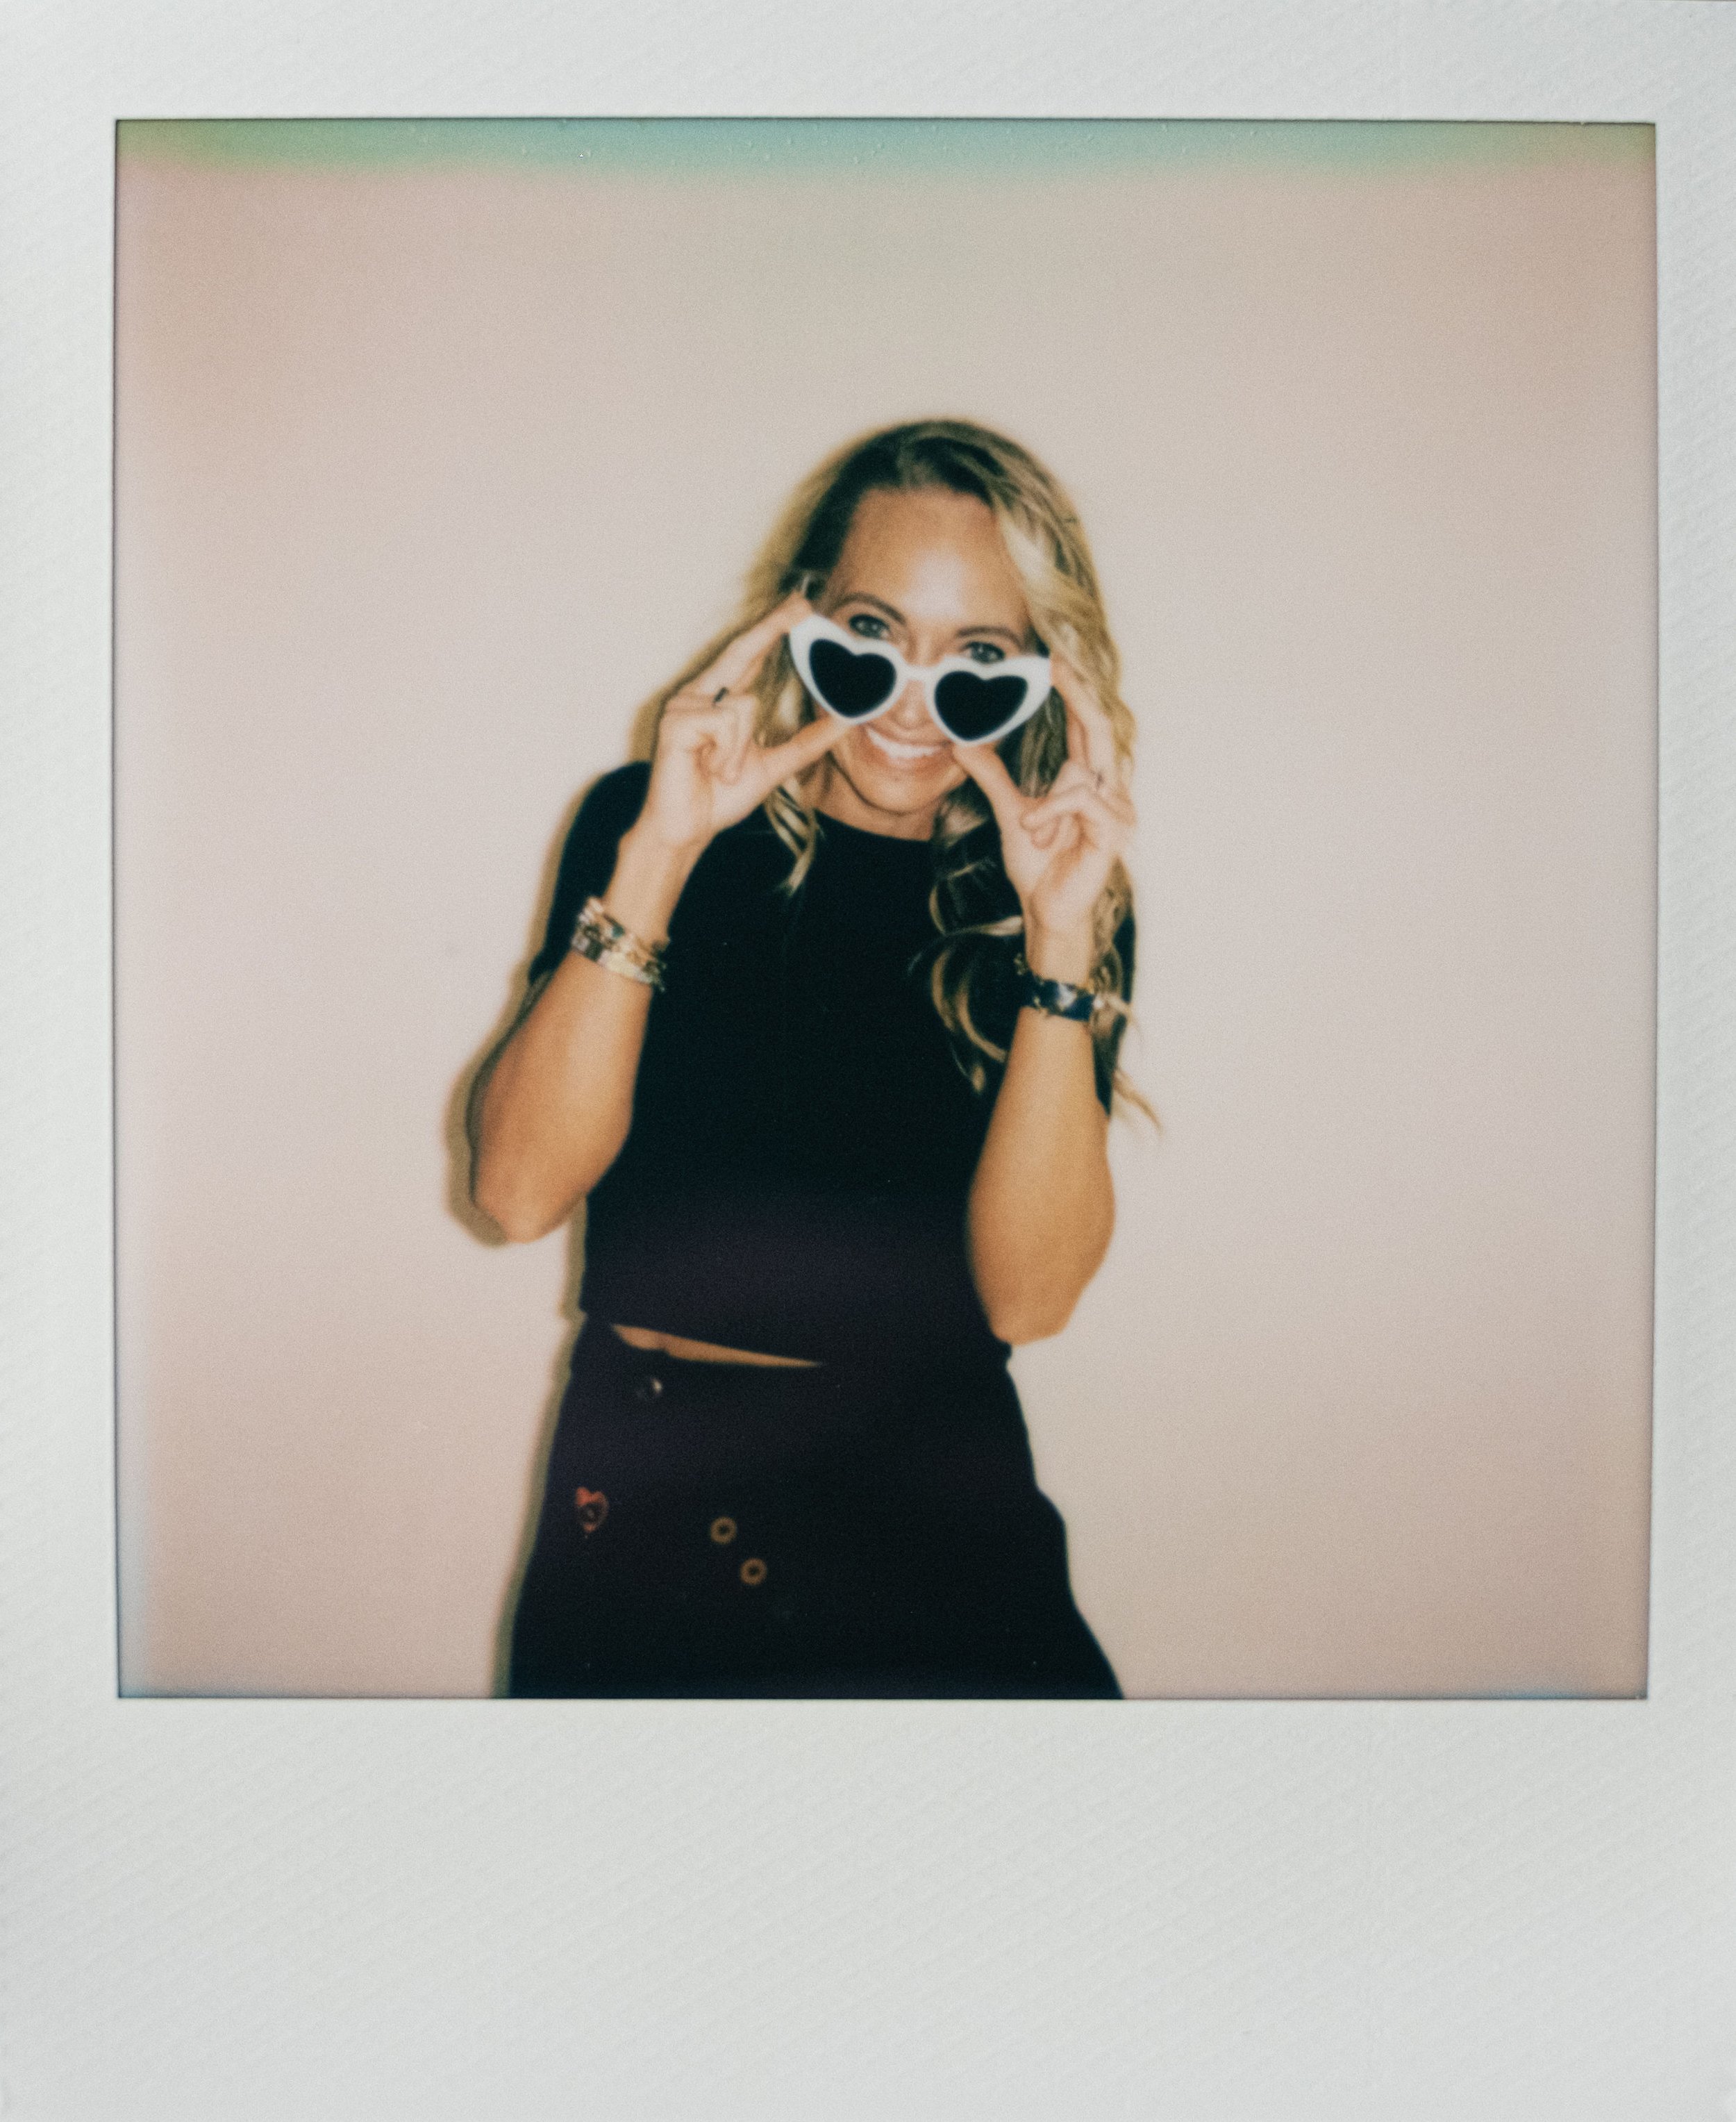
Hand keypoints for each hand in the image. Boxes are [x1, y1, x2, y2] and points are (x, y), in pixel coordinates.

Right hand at [634, 593, 842, 857]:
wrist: (686, 830)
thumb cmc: (718, 797)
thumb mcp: (773, 767)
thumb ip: (805, 743)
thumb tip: (843, 723)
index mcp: (721, 701)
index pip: (750, 656)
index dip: (773, 628)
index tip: (799, 606)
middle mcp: (701, 694)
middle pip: (743, 651)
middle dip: (773, 626)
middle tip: (803, 603)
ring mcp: (685, 705)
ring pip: (745, 705)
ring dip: (742, 749)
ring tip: (721, 771)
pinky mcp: (677, 721)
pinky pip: (725, 724)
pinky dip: (727, 754)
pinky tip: (709, 769)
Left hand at [952, 653, 1134, 982]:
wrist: (1047, 909)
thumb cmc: (1038, 865)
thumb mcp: (1009, 812)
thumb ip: (992, 776)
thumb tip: (961, 743)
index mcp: (1087, 780)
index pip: (1085, 726)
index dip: (1074, 693)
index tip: (1055, 661)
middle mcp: (1109, 789)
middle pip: (1100, 729)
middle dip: (1080, 695)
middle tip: (1057, 664)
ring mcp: (1117, 809)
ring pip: (1081, 776)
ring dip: (1046, 806)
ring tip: (1033, 831)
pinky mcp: (1116, 830)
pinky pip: (1083, 801)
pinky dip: (1053, 813)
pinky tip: (1040, 833)